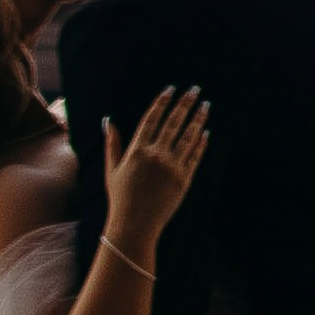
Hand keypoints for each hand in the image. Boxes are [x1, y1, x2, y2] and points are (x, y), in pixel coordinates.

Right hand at [102, 86, 209, 257]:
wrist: (135, 225)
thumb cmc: (120, 198)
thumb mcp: (112, 169)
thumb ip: (112, 144)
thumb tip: (108, 120)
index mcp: (137, 150)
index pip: (152, 118)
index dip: (162, 102)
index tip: (171, 89)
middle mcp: (156, 156)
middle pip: (173, 123)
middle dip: (185, 104)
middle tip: (195, 90)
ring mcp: (172, 168)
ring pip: (188, 137)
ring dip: (198, 119)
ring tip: (206, 105)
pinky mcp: (184, 180)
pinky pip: (195, 157)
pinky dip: (201, 143)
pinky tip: (206, 132)